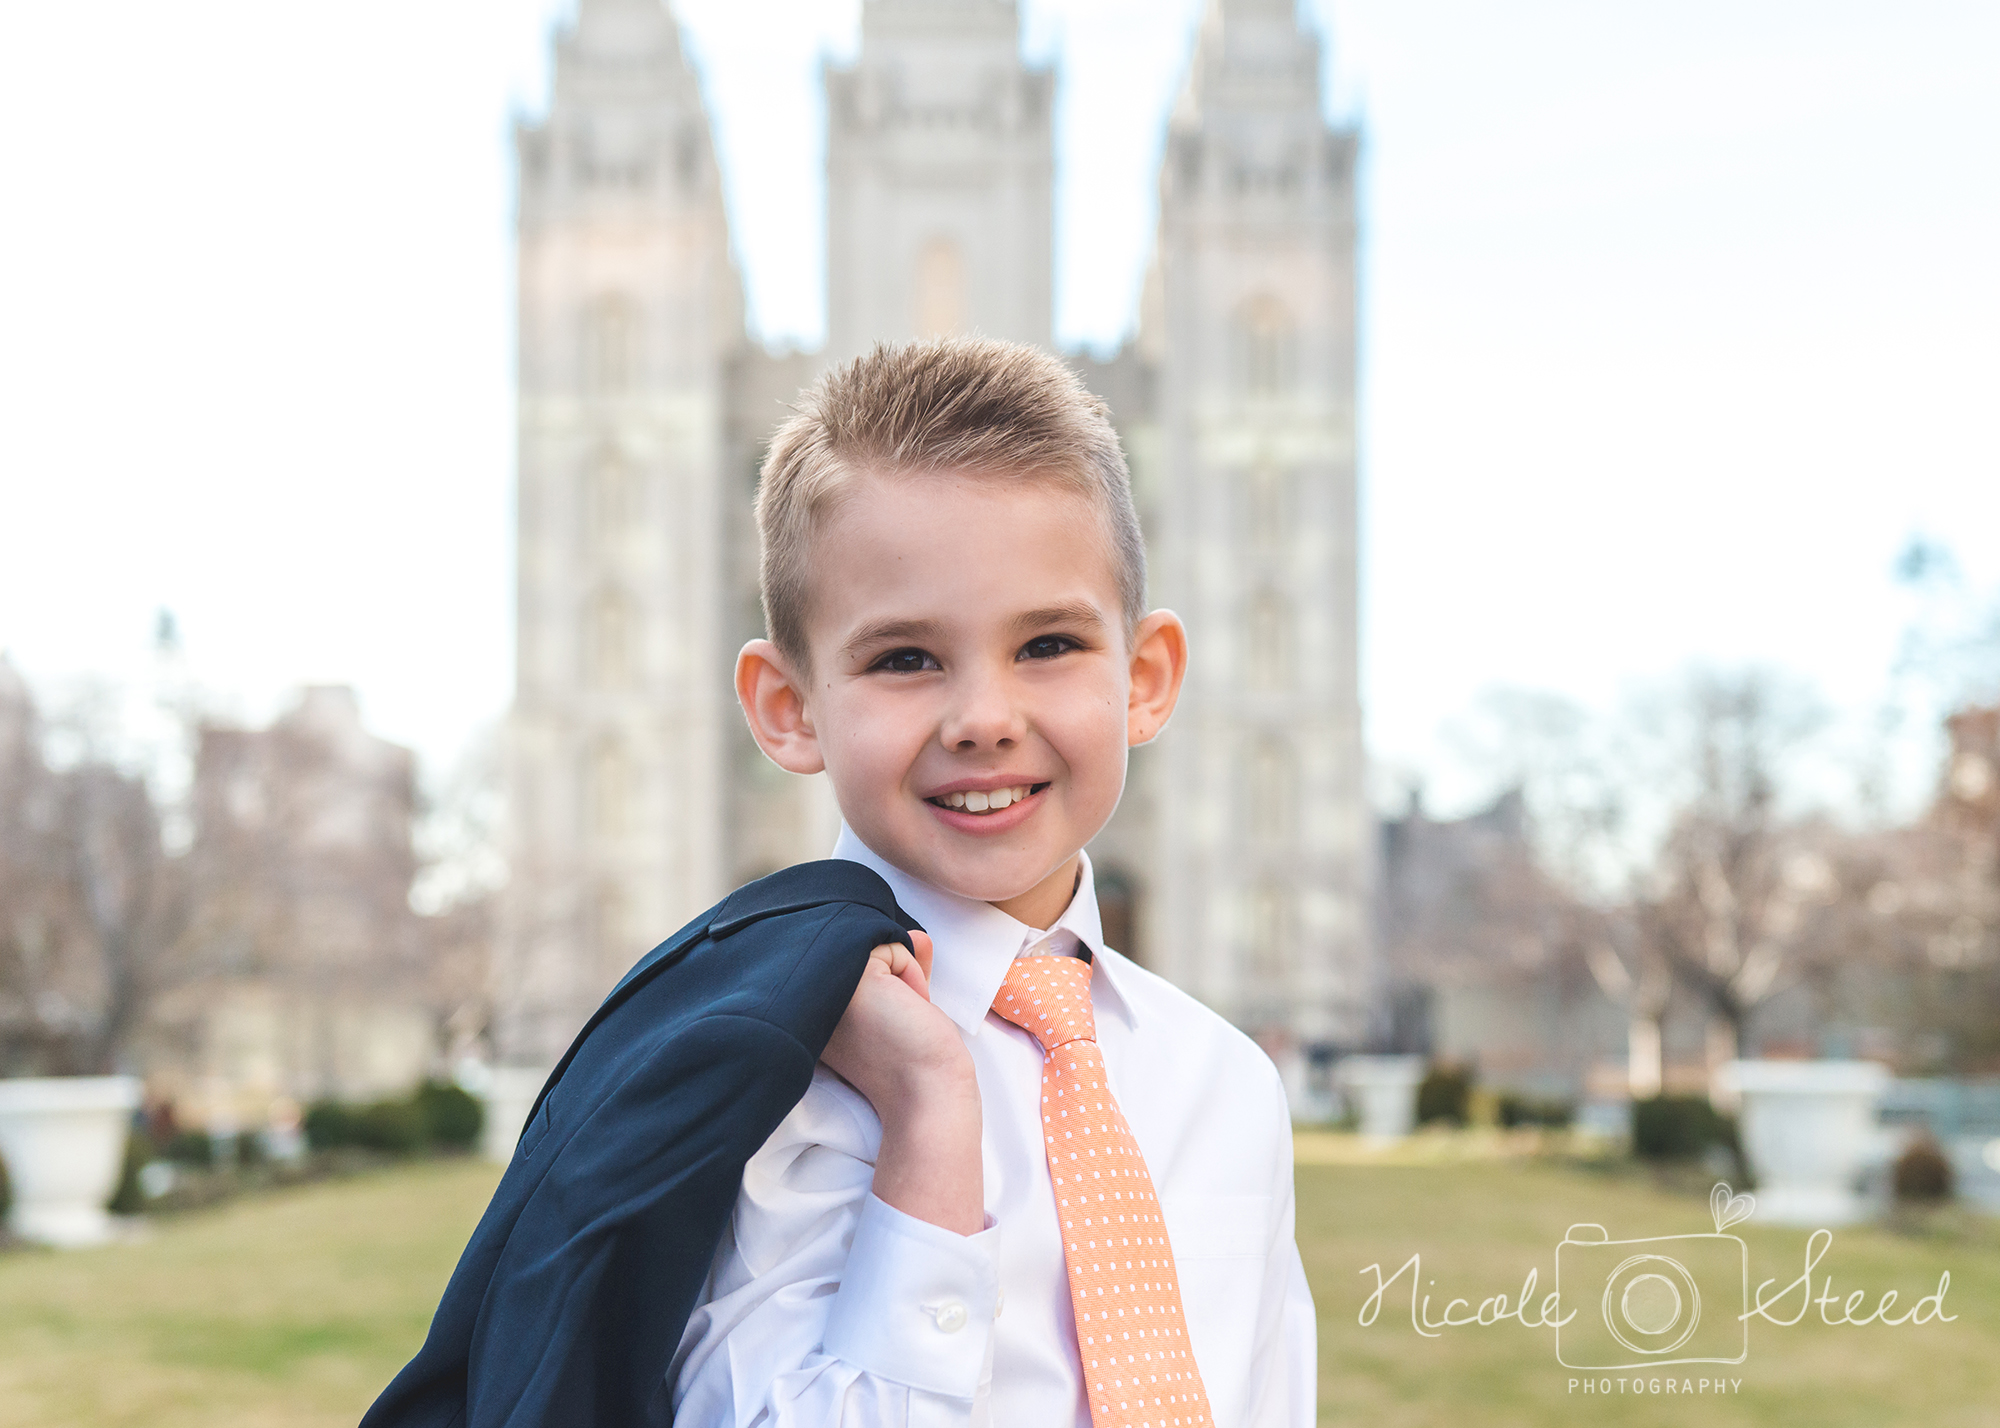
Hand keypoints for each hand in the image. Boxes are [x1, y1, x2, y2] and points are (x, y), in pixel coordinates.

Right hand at [821, 931, 968, 1115]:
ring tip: (901, 1018)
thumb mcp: (900, 1007)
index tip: (890, 1028)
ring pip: (876, 947)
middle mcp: (811, 1000)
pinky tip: (907, 1009)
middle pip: (861, 953)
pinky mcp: (853, 973)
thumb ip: (900, 970)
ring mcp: (826, 984)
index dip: (884, 989)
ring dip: (903, 979)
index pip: (848, 967)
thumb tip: (916, 934)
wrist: (927, 1096)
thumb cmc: (916, 1065)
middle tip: (899, 1024)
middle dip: (893, 979)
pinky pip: (894, 946)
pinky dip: (913, 974)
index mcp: (814, 1014)